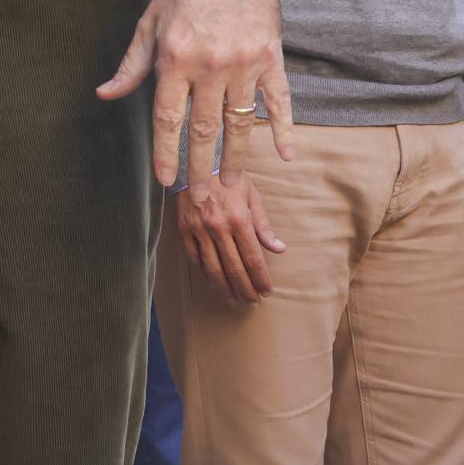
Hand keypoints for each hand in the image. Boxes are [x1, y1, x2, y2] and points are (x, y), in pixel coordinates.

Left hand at [97, 0, 293, 198]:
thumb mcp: (151, 23)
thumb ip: (133, 64)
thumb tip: (107, 93)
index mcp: (176, 58)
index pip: (168, 117)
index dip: (165, 152)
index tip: (166, 179)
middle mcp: (210, 67)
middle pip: (204, 128)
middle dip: (200, 164)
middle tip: (202, 194)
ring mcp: (244, 66)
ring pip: (240, 122)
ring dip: (236, 157)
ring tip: (233, 182)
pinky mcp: (271, 61)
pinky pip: (280, 102)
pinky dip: (284, 130)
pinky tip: (286, 155)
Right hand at [175, 171, 284, 303]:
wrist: (195, 163)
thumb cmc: (229, 178)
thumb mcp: (252, 196)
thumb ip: (264, 226)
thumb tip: (280, 249)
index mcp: (239, 219)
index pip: (253, 258)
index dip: (261, 278)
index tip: (267, 291)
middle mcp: (218, 227)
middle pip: (234, 268)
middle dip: (246, 289)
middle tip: (253, 302)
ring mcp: (198, 230)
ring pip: (213, 269)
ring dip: (226, 288)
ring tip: (236, 300)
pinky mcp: (184, 230)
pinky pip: (195, 259)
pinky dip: (206, 275)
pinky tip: (216, 284)